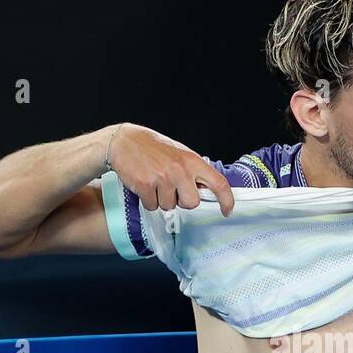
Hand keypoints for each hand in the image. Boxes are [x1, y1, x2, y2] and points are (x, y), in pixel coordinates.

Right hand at [106, 123, 234, 215]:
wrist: (124, 141)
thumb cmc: (154, 148)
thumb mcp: (180, 154)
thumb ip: (194, 172)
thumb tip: (207, 192)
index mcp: (192, 161)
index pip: (218, 183)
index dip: (226, 200)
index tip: (227, 211)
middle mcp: (180, 169)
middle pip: (191, 203)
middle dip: (181, 201)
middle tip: (171, 187)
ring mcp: (162, 178)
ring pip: (169, 207)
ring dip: (161, 199)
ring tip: (154, 181)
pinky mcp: (145, 185)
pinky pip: (152, 206)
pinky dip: (148, 200)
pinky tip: (144, 185)